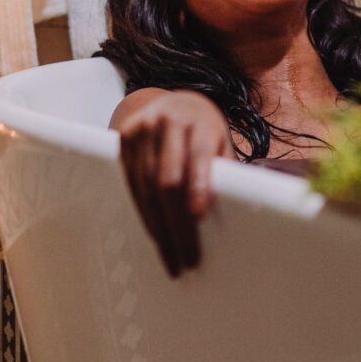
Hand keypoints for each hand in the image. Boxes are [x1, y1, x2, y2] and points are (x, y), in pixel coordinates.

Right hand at [116, 91, 233, 276]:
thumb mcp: (220, 143)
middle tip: (187, 259)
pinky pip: (131, 185)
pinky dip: (145, 214)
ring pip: (146, 187)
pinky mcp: (124, 139)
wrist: (172, 103)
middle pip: (168, 179)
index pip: (198, 155)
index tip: (199, 218)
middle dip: (177, 223)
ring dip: (159, 227)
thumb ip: (222, 172)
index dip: (197, 186)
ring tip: (172, 258)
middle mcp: (168, 122)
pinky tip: (156, 236)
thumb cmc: (205, 132)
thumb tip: (236, 216)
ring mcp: (142, 129)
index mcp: (199, 121)